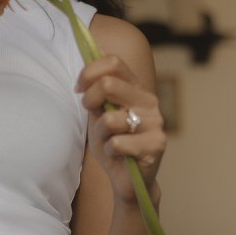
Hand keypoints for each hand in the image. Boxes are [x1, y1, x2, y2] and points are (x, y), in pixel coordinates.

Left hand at [77, 55, 166, 201]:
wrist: (129, 180)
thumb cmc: (113, 143)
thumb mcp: (99, 112)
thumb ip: (97, 88)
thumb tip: (91, 54)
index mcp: (135, 88)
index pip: (114, 63)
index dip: (89, 72)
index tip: (78, 88)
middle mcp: (149, 101)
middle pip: (109, 84)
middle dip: (89, 100)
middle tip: (90, 114)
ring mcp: (155, 123)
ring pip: (110, 118)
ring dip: (100, 133)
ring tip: (109, 141)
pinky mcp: (157, 145)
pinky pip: (118, 143)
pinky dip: (110, 151)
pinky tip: (118, 155)